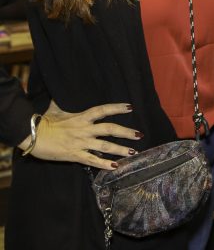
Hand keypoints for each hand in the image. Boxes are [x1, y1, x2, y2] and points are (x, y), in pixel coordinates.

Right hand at [19, 100, 141, 169]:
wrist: (32, 136)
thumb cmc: (44, 122)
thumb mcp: (56, 108)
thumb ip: (63, 101)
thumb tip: (60, 89)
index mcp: (81, 117)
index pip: (103, 110)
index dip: (117, 108)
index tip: (130, 107)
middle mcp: (84, 129)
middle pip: (110, 129)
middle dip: (126, 132)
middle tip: (139, 134)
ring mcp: (81, 143)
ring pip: (105, 146)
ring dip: (120, 149)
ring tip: (133, 152)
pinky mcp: (75, 155)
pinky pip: (92, 160)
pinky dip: (104, 164)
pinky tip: (115, 166)